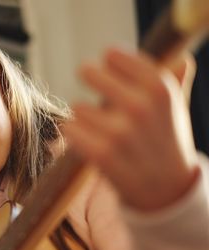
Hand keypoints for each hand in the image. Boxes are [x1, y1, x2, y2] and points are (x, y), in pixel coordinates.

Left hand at [64, 47, 199, 210]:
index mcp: (160, 88)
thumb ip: (176, 81)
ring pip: (77, 106)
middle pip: (89, 72)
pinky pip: (70, 129)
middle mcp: (141, 106)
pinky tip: (86, 139)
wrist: (167, 190)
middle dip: (88, 79)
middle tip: (91, 84)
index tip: (108, 66)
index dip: (108, 62)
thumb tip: (182, 56)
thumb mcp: (177, 109)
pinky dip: (74, 133)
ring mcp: (121, 132)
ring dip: (82, 115)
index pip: (114, 56)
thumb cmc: (167, 141)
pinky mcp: (103, 154)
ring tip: (98, 126)